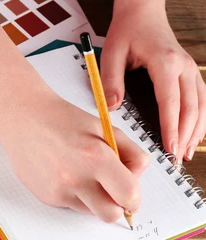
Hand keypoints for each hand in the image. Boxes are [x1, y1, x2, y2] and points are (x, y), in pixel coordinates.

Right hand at [0, 89, 149, 222]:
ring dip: (94, 200)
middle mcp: (76, 179)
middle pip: (110, 215)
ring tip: (84, 176)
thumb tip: (137, 177)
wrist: (24, 119)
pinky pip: (70, 205)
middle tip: (113, 193)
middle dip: (116, 207)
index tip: (132, 196)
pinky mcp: (46, 197)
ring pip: (90, 211)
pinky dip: (74, 195)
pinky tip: (65, 174)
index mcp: (96, 158)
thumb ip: (130, 152)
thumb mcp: (105, 128)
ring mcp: (59, 191)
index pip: (128, 194)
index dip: (135, 198)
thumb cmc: (64, 120)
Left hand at [100, 0, 205, 162]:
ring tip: (186, 153)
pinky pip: (201, 99)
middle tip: (176, 158)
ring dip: (196, 131)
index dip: (171, 126)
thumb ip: (110, 81)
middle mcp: (183, 66)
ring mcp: (191, 69)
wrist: (143, 12)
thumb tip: (112, 108)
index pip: (170, 101)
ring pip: (201, 105)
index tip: (169, 146)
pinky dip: (200, 119)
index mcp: (164, 62)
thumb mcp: (111, 54)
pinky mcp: (191, 73)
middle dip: (185, 135)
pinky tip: (194, 135)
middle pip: (191, 107)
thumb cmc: (127, 32)